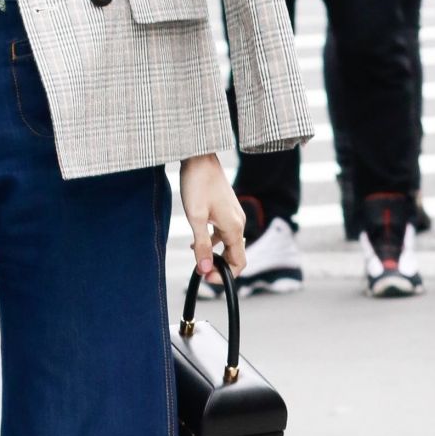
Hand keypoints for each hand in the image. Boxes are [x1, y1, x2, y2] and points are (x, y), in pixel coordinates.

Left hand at [179, 153, 245, 278]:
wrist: (199, 156)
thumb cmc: (197, 183)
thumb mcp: (195, 217)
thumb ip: (201, 245)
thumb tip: (204, 269)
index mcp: (234, 227)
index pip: (239, 263)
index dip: (225, 276)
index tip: (206, 278)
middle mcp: (238, 222)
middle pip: (235, 256)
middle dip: (220, 268)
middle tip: (200, 272)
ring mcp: (233, 216)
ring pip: (228, 245)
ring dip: (215, 255)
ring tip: (197, 261)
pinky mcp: (225, 210)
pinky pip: (222, 233)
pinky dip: (212, 242)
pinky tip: (195, 243)